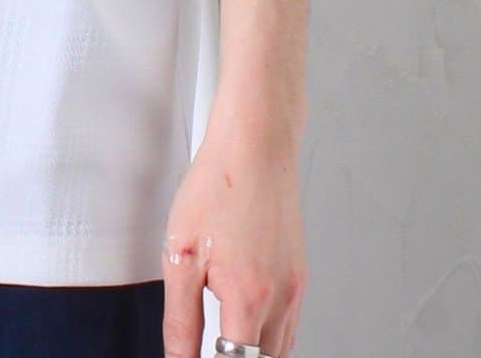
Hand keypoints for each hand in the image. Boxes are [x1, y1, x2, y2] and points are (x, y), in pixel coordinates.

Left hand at [160, 122, 306, 356]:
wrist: (256, 143)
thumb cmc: (218, 185)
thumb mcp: (181, 254)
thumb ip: (180, 318)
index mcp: (250, 299)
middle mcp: (281, 300)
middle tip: (206, 349)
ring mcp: (296, 288)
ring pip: (280, 349)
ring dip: (253, 355)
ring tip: (223, 342)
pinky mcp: (300, 275)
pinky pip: (288, 325)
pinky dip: (267, 337)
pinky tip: (244, 324)